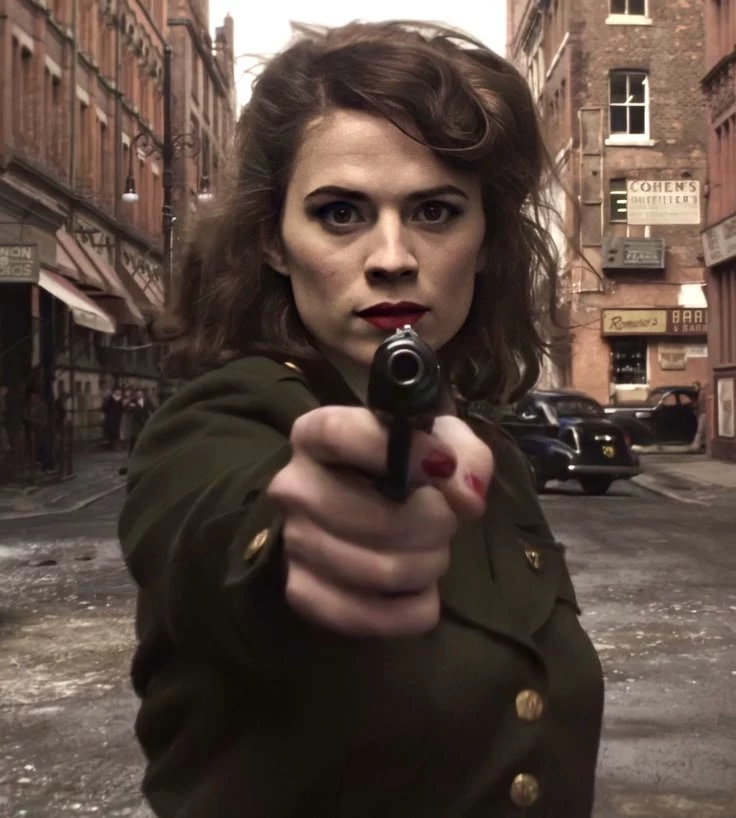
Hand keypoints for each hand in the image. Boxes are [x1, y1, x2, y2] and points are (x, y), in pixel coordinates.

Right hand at [267, 406, 493, 636]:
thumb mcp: (440, 441)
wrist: (365, 508)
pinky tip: (417, 588)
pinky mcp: (302, 594)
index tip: (444, 465)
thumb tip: (466, 496)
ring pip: (384, 571)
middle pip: (377, 519)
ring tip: (431, 551)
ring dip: (429, 564)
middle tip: (446, 520)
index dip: (402, 452)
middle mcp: (293, 487)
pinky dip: (415, 609)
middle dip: (435, 524)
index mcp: (315, 434)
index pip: (341, 435)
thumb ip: (464, 455)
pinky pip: (375, 618)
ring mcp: (293, 544)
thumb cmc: (405, 467)